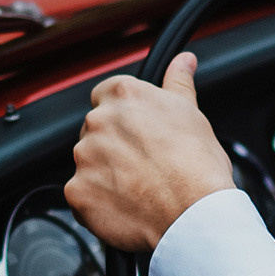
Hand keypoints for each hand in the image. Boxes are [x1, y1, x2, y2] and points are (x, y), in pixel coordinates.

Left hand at [65, 52, 233, 252]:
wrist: (193, 214)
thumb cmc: (197, 166)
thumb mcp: (192, 113)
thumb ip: (178, 83)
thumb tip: (182, 61)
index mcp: (123, 95)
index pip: (106, 96)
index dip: (123, 117)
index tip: (137, 133)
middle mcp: (97, 122)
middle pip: (95, 131)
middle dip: (113, 146)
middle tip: (143, 164)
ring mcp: (84, 158)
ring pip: (88, 163)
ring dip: (104, 174)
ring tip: (138, 188)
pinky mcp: (77, 192)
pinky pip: (81, 195)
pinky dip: (97, 202)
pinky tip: (125, 206)